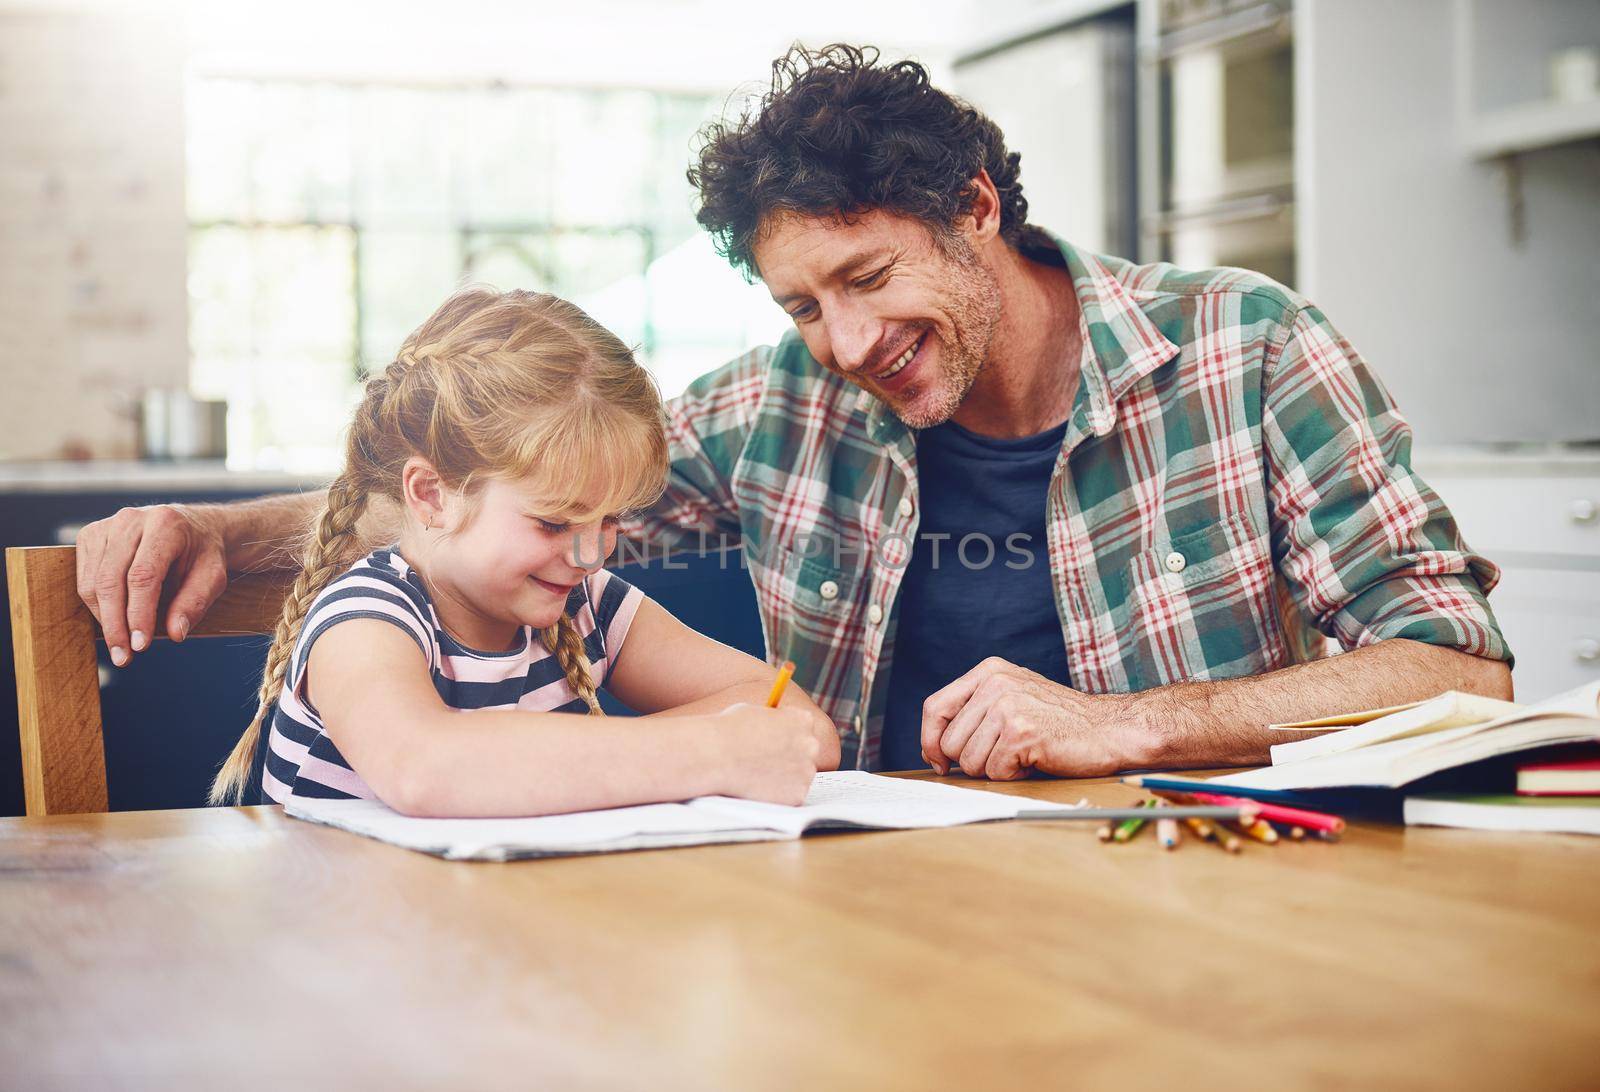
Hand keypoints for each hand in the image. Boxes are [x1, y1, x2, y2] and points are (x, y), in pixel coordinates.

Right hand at [75, 504, 228, 666]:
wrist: (194, 527)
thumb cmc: (203, 554)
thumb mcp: (214, 576)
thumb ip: (195, 603)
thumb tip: (175, 633)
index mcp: (166, 525)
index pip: (143, 576)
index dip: (139, 614)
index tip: (141, 646)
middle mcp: (131, 520)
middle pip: (111, 580)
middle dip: (116, 624)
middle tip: (124, 657)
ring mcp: (107, 526)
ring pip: (92, 581)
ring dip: (103, 618)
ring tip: (120, 645)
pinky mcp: (91, 535)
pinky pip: (84, 577)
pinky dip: (96, 604)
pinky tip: (113, 621)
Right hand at [714, 703, 821, 804]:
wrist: (716, 755)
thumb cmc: (729, 731)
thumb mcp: (755, 712)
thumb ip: (773, 721)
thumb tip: (774, 727)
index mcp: (803, 720)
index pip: (804, 727)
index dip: (788, 734)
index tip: (776, 740)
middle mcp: (811, 744)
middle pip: (807, 752)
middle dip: (791, 756)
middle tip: (769, 761)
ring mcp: (806, 771)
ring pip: (800, 775)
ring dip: (785, 776)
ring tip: (758, 775)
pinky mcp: (797, 794)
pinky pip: (792, 795)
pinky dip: (779, 794)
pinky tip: (759, 788)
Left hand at [920, 657, 1136, 779]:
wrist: (1111, 728)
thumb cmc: (1063, 720)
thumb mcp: (1014, 697)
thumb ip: (975, 711)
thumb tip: (933, 749)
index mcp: (989, 671)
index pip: (934, 707)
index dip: (930, 740)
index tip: (936, 761)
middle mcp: (994, 684)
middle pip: (949, 742)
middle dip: (972, 760)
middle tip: (1006, 753)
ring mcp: (1006, 707)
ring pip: (969, 762)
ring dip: (995, 769)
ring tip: (1024, 753)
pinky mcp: (1020, 734)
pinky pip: (994, 773)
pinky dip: (1014, 775)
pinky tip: (1035, 759)